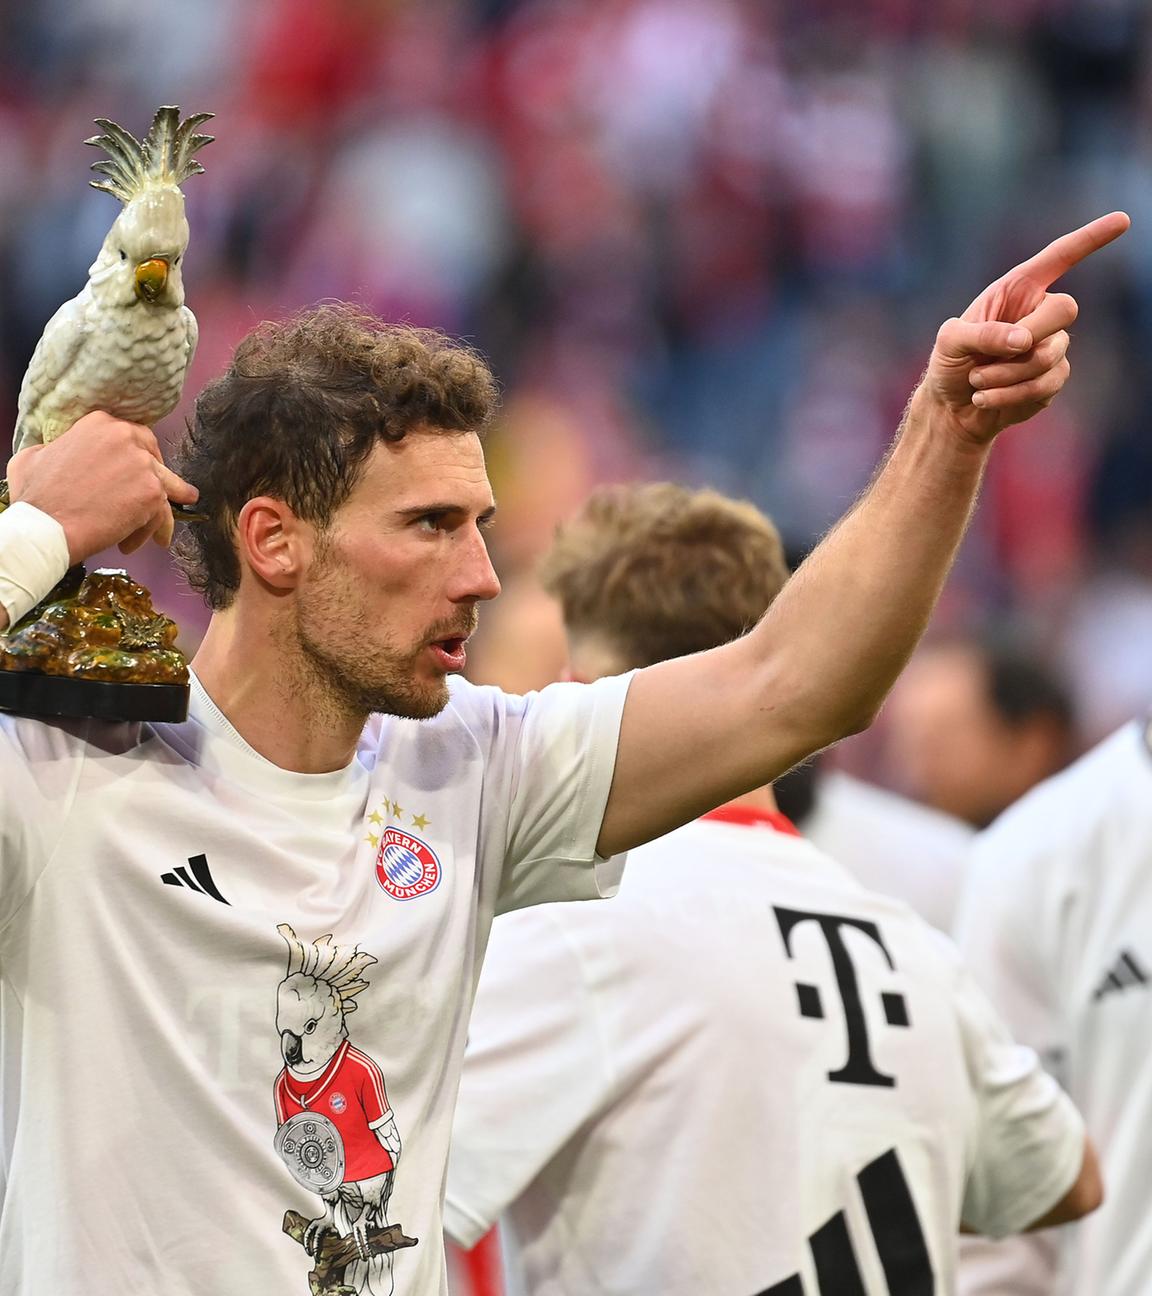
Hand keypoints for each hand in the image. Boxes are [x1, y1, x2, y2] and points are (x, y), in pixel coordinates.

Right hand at [7, 411, 198, 562]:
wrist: (47, 526)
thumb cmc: (37, 496)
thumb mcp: (35, 456)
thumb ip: (59, 448)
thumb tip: (59, 451)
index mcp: (100, 423)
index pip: (133, 435)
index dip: (138, 454)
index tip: (137, 469)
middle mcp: (125, 437)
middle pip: (154, 457)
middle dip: (157, 475)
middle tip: (154, 492)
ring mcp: (143, 465)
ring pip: (166, 486)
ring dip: (168, 504)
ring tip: (166, 522)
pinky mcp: (152, 493)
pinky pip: (160, 513)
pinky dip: (149, 531)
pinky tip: (131, 544)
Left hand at [922, 211, 1129, 444]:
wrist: (952, 407)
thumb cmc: (949, 363)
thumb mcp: (950, 341)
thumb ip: (981, 333)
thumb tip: (1024, 340)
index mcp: (1018, 289)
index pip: (1059, 258)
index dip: (1090, 239)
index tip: (1122, 220)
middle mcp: (1040, 313)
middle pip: (1066, 309)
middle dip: (1029, 334)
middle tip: (993, 354)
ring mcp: (1051, 346)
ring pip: (1050, 356)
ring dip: (1006, 373)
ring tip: (977, 381)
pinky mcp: (1052, 379)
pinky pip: (1044, 385)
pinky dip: (1008, 395)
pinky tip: (984, 398)